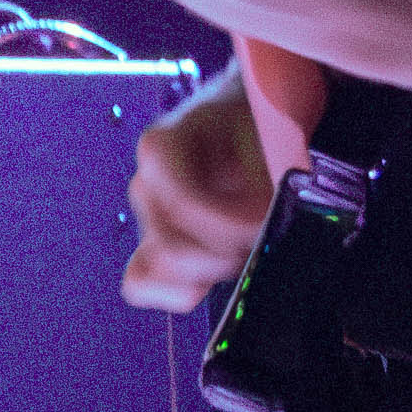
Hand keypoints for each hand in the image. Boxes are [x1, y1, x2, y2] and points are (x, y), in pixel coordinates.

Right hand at [124, 70, 274, 313]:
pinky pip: (143, 284)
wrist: (246, 119)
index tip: (263, 225)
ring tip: (243, 255)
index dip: (226, 225)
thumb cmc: (256, 123)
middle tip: (260, 242)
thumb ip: (267, 178)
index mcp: (161, 148)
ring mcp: (147, 220)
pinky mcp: (157, 246)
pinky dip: (177, 292)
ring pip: (157, 269)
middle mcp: (145, 187)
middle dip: (221, 256)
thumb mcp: (268, 134)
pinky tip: (212, 280)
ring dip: (207, 272)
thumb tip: (269, 223)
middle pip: (167, 247)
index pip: (182, 204)